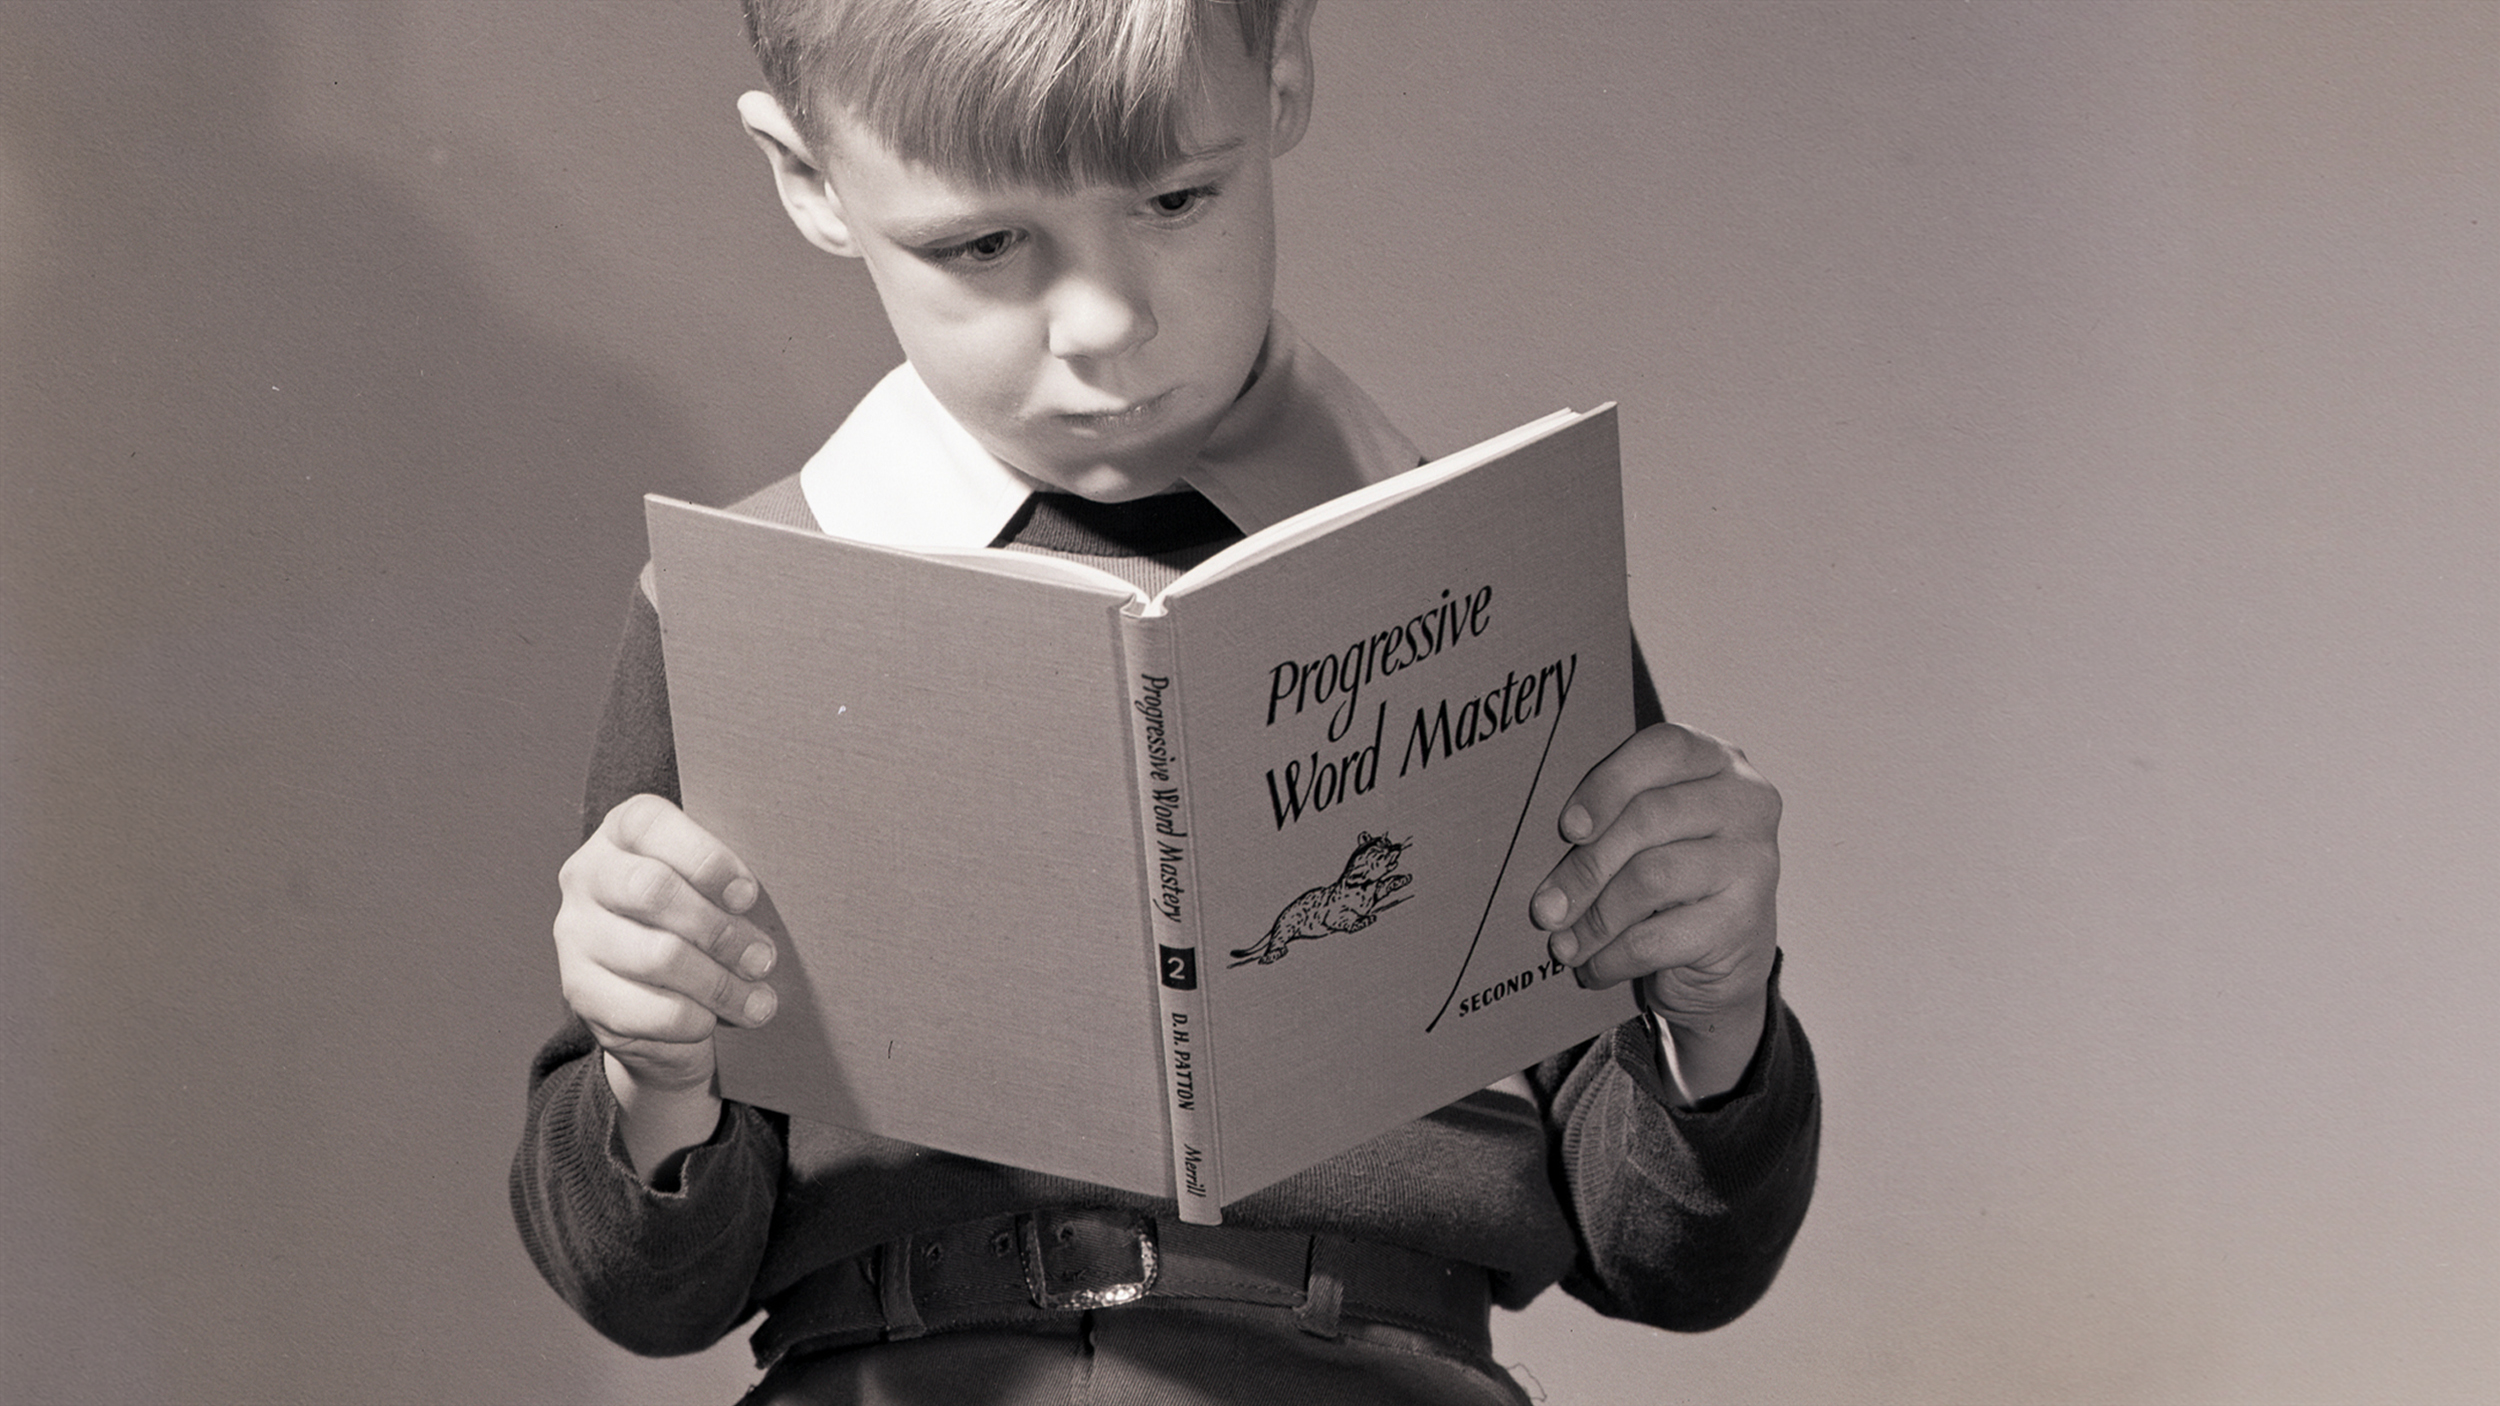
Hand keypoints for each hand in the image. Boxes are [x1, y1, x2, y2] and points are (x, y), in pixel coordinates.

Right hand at [553, 794, 776, 1171]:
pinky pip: (646, 1010)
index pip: (649, 824)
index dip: (706, 859)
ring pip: (656, 956)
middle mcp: (586, 875)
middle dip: (721, 929)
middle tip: (763, 958)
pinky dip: (692, 1019)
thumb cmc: (699, 928)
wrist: (656, 1005)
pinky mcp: (579, 991)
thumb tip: (759, 908)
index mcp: (622, 833)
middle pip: (652, 890)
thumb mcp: (713, 893)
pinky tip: (714, 1020)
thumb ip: (728, 886)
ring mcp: (575, 934)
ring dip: (719, 984)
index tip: (748, 895)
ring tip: (757, 1000)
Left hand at [1530, 723, 1780, 1098]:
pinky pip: (1659, 937)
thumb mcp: (1644, 836)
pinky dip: (1613, 956)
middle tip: (1543, 908)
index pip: (1664, 748)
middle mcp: (1747, 801)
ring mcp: (1754, 860)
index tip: (1566, 828)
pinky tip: (1593, 967)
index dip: (1608, 784)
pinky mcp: (1746, 920)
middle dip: (1584, 866)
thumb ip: (1610, 819)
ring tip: (1561, 944)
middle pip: (1649, 817)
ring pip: (1651, 878)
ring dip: (1593, 918)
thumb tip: (1533, 847)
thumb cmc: (1667, 880)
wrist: (1723, 959)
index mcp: (1716, 760)